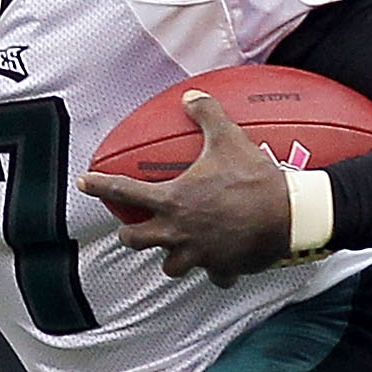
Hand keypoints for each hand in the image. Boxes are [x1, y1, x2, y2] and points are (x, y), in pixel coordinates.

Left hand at [75, 91, 291, 285]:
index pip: (124, 192)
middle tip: (133, 229)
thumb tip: (192, 96)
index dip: (100, 186)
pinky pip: (213, 276)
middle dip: (130, 235)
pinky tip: (221, 265)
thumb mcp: (229, 138)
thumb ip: (207, 115)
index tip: (84, 183)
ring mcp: (197, 254)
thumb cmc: (254, 178)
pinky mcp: (220, 268)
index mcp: (172, 200)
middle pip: (135, 241)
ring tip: (175, 249)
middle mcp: (177, 231)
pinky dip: (215, 271)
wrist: (288, 214)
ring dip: (170, 258)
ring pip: (169, 266)